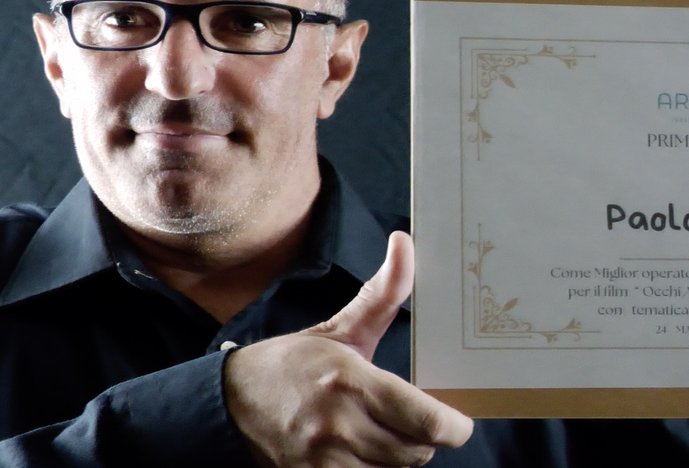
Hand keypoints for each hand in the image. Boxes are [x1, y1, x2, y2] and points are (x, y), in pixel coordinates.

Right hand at [224, 232, 473, 466]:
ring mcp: (325, 461)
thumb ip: (382, 294)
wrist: (229, 403)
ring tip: (381, 432)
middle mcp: (341, 426)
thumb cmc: (292, 364)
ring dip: (398, 456)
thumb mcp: (341, 329)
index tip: (459, 421)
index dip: (455, 427)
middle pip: (418, 452)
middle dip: (425, 438)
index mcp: (353, 382)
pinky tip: (362, 450)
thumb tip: (404, 243)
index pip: (426, 421)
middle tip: (415, 420)